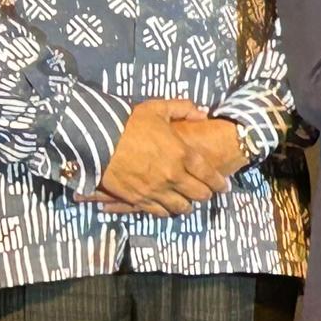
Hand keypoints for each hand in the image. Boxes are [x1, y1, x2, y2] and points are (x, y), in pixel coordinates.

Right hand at [91, 101, 234, 215]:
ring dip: (187, 205)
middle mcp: (173, 175)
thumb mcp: (158, 108)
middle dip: (206, 194)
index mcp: (183, 154)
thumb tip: (203, 114)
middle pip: (199, 194)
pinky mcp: (138, 198)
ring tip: (187, 201)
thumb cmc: (128, 122)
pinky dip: (166, 211)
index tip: (223, 186)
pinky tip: (167, 207)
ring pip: (181, 207)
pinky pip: (159, 212)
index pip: (210, 175)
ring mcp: (156, 189)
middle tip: (206, 193)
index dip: (219, 183)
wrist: (97, 139)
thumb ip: (184, 109)